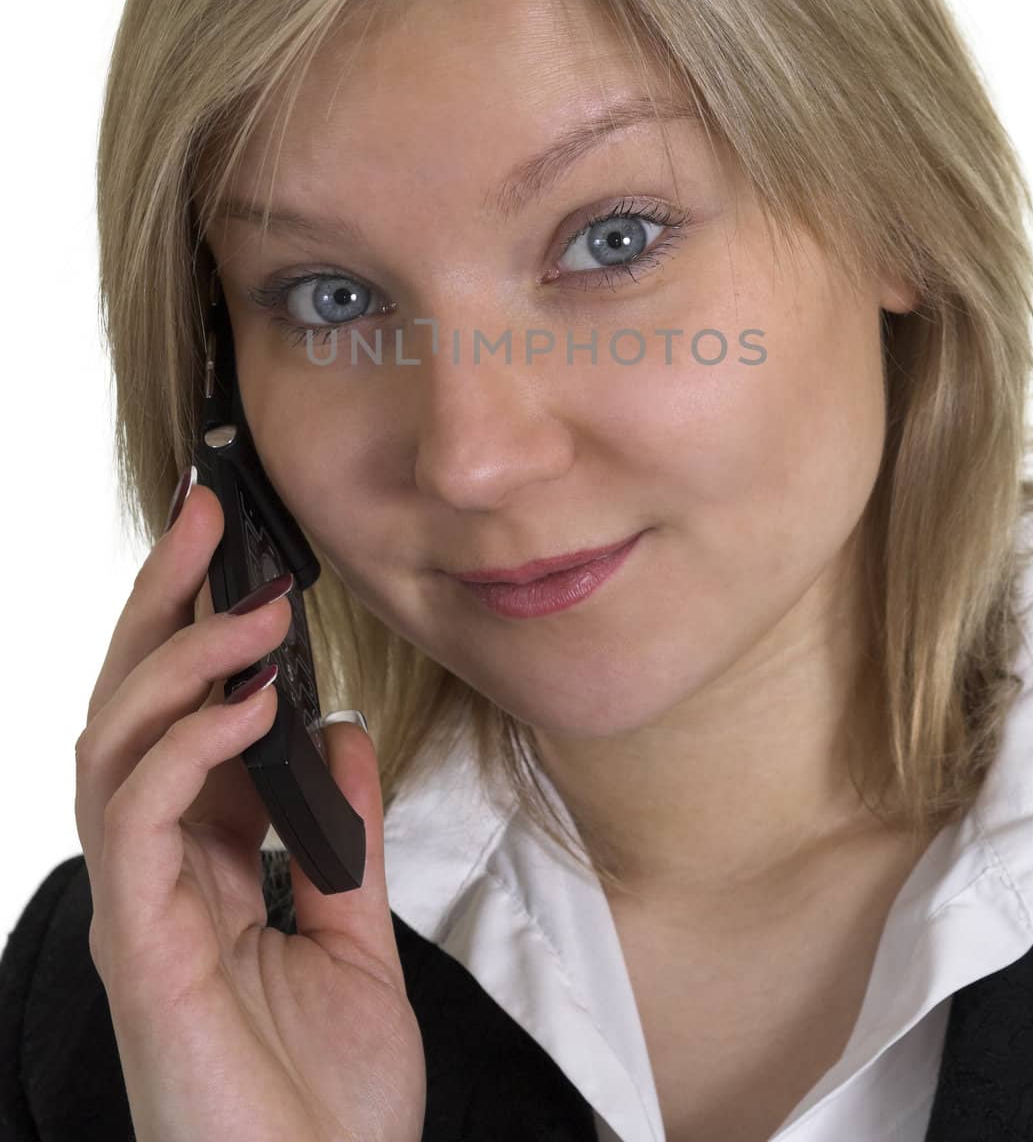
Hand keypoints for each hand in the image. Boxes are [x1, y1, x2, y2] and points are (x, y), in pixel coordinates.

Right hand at [74, 472, 425, 1141]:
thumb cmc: (325, 1105)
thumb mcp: (354, 941)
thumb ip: (344, 839)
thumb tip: (338, 733)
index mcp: (201, 868)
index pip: (178, 721)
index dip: (200, 633)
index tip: (247, 558)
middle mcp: (156, 875)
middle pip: (128, 709)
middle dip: (160, 604)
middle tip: (205, 515)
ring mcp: (138, 909)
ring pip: (112, 746)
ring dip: (180, 660)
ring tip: (258, 608)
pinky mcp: (140, 948)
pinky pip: (140, 818)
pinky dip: (187, 745)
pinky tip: (247, 704)